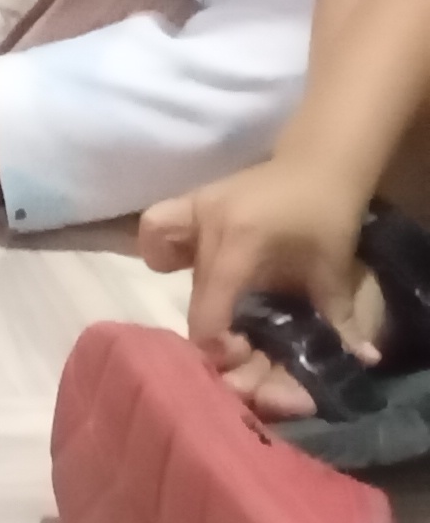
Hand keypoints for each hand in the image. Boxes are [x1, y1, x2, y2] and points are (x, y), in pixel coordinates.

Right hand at [143, 153, 383, 415]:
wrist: (319, 163)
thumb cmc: (327, 214)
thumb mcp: (334, 269)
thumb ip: (340, 316)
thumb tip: (363, 360)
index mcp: (239, 242)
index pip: (209, 303)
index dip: (215, 340)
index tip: (238, 355)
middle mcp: (206, 223)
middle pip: (192, 288)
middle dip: (209, 322)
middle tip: (236, 341)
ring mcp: (193, 206)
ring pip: (160, 249)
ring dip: (183, 278)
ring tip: (211, 298)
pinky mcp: (192, 198)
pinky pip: (158, 225)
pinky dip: (162, 245)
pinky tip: (185, 262)